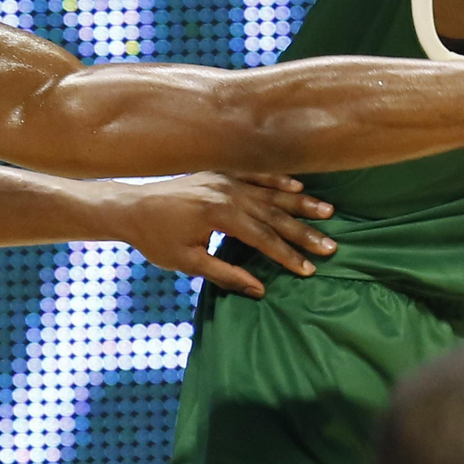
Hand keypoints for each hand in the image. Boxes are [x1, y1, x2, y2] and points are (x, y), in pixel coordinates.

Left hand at [108, 172, 335, 297]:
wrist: (131, 207)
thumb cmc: (156, 240)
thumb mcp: (188, 262)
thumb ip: (225, 275)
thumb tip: (260, 289)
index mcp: (219, 215)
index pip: (262, 238)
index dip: (287, 255)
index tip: (309, 269)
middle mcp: (227, 192)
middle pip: (273, 215)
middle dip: (303, 232)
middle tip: (331, 245)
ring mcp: (224, 179)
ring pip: (270, 193)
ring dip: (299, 204)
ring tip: (327, 211)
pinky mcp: (219, 174)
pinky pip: (254, 175)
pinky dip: (276, 180)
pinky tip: (296, 186)